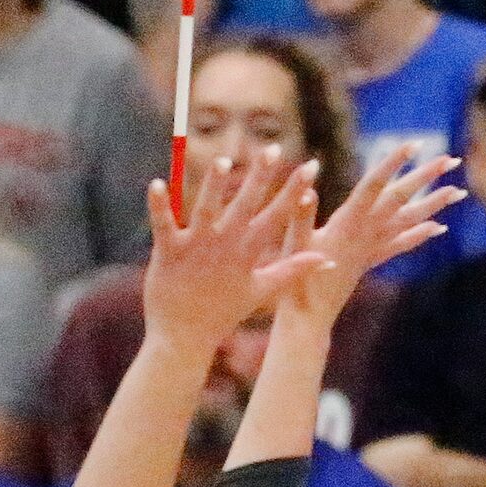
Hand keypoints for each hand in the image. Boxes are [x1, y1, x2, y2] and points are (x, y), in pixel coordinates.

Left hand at [142, 148, 325, 354]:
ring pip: (207, 211)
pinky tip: (156, 184)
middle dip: (259, 177)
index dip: (294, 190)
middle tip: (271, 149)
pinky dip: (159, 205)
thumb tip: (329, 259)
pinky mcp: (168, 253)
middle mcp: (225, 246)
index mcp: (248, 252)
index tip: (312, 165)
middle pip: (245, 205)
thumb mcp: (263, 289)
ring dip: (213, 187)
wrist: (184, 338)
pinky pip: (163, 224)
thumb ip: (293, 269)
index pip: (277, 215)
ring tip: (222, 162)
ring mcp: (196, 248)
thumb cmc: (223, 312)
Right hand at [283, 144, 464, 327]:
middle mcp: (364, 235)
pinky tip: (437, 228)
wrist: (307, 320)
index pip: (373, 187)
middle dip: (424, 179)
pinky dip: (419, 235)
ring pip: (407, 222)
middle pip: (399, 201)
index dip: (392, 165)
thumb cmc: (293, 284)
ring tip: (459, 191)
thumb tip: (307, 187)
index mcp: (345, 225)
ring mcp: (369, 249)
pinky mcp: (368, 261)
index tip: (413, 145)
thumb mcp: (292, 246)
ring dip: (433, 205)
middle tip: (451, 160)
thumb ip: (299, 216)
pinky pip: (399, 246)